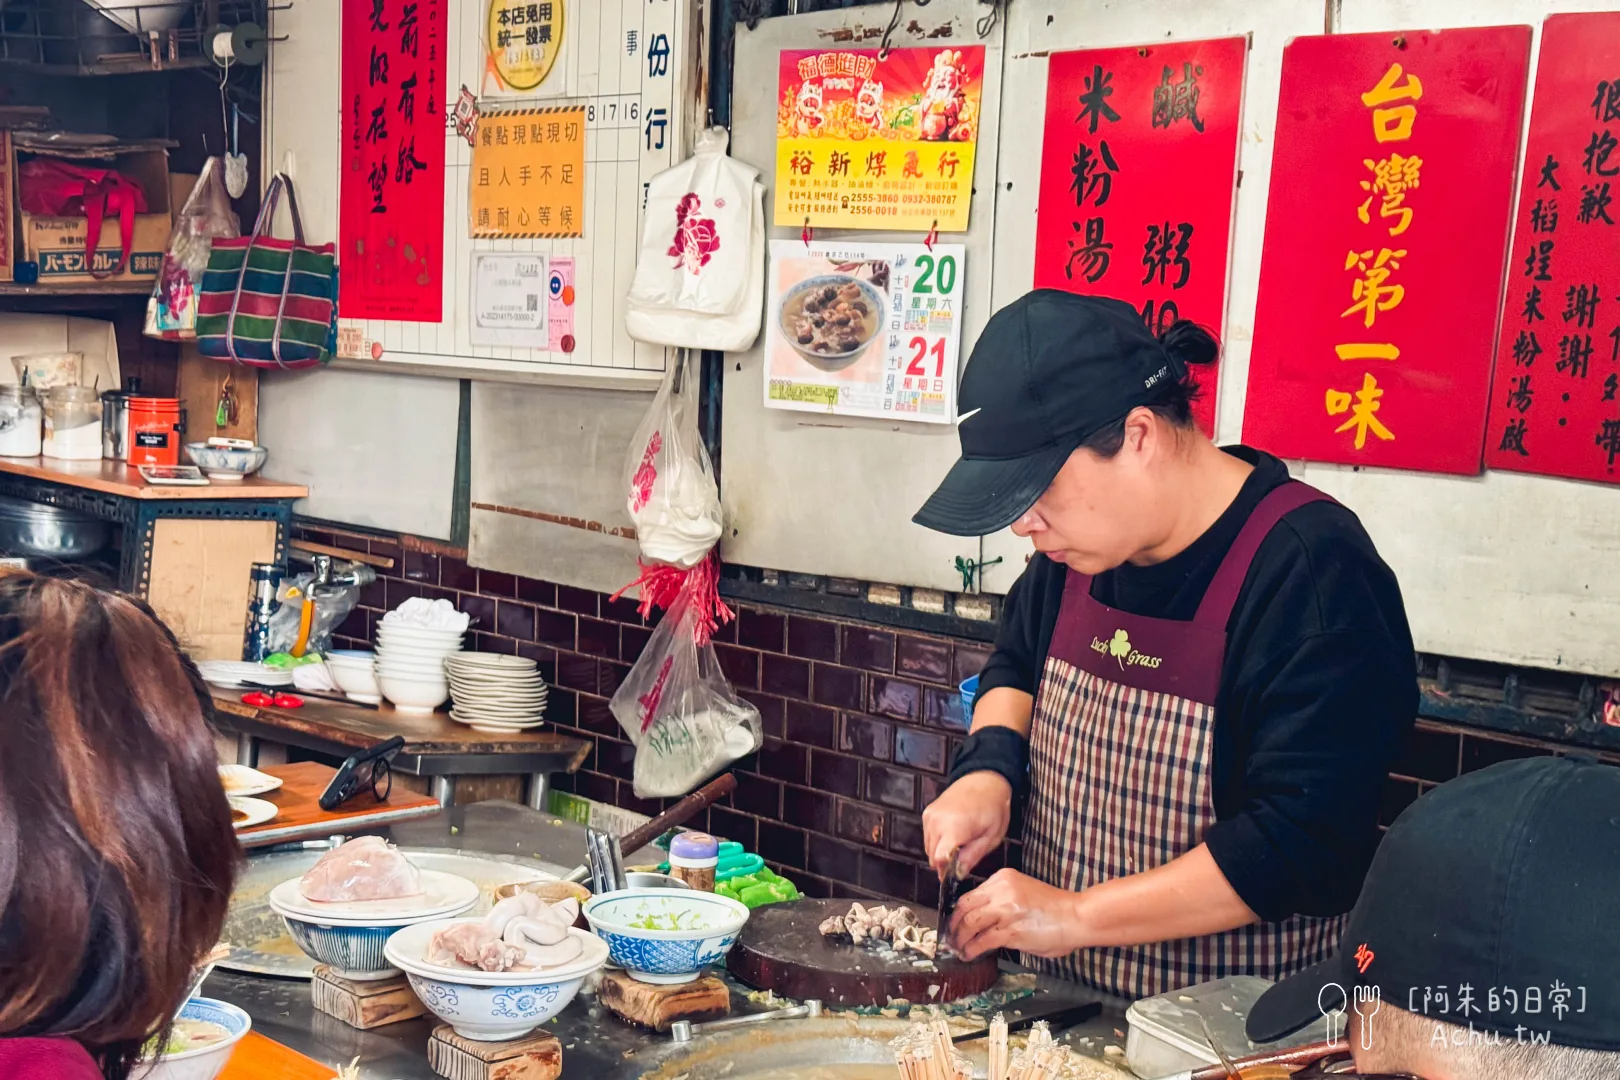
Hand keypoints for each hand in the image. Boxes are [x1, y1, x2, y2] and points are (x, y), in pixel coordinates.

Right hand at [921, 770, 1010, 877]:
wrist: (984, 781)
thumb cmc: (992, 807)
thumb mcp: (990, 836)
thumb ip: (972, 857)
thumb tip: (958, 874)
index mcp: (954, 827)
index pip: (939, 859)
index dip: (946, 872)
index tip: (954, 876)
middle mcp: (937, 821)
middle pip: (932, 856)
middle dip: (946, 862)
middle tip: (964, 856)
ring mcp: (930, 816)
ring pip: (929, 848)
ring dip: (941, 851)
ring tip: (961, 841)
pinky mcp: (927, 813)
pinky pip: (928, 836)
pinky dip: (938, 840)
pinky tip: (954, 833)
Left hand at [948, 868, 1085, 960]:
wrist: (1077, 917)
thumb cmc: (1055, 908)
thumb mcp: (1023, 890)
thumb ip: (1002, 900)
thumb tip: (982, 918)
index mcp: (1004, 878)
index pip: (971, 894)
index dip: (958, 912)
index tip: (954, 922)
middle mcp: (1002, 890)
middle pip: (965, 908)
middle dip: (954, 926)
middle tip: (951, 938)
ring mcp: (1006, 910)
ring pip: (970, 924)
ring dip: (961, 939)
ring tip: (958, 948)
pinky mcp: (1011, 931)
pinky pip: (983, 940)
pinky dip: (972, 949)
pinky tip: (969, 954)